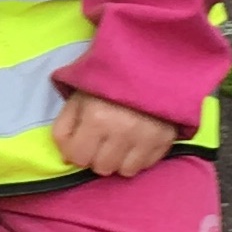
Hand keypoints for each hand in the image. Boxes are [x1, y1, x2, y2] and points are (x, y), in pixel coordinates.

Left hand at [50, 90, 177, 177]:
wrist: (150, 60)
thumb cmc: (108, 78)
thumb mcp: (77, 95)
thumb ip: (65, 126)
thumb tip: (67, 156)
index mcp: (97, 118)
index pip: (79, 158)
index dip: (76, 150)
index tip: (81, 139)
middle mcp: (123, 132)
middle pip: (102, 168)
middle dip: (97, 156)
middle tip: (102, 139)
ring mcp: (147, 137)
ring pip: (126, 171)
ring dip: (119, 160)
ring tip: (120, 141)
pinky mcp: (166, 138)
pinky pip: (148, 164)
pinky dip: (140, 157)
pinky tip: (137, 140)